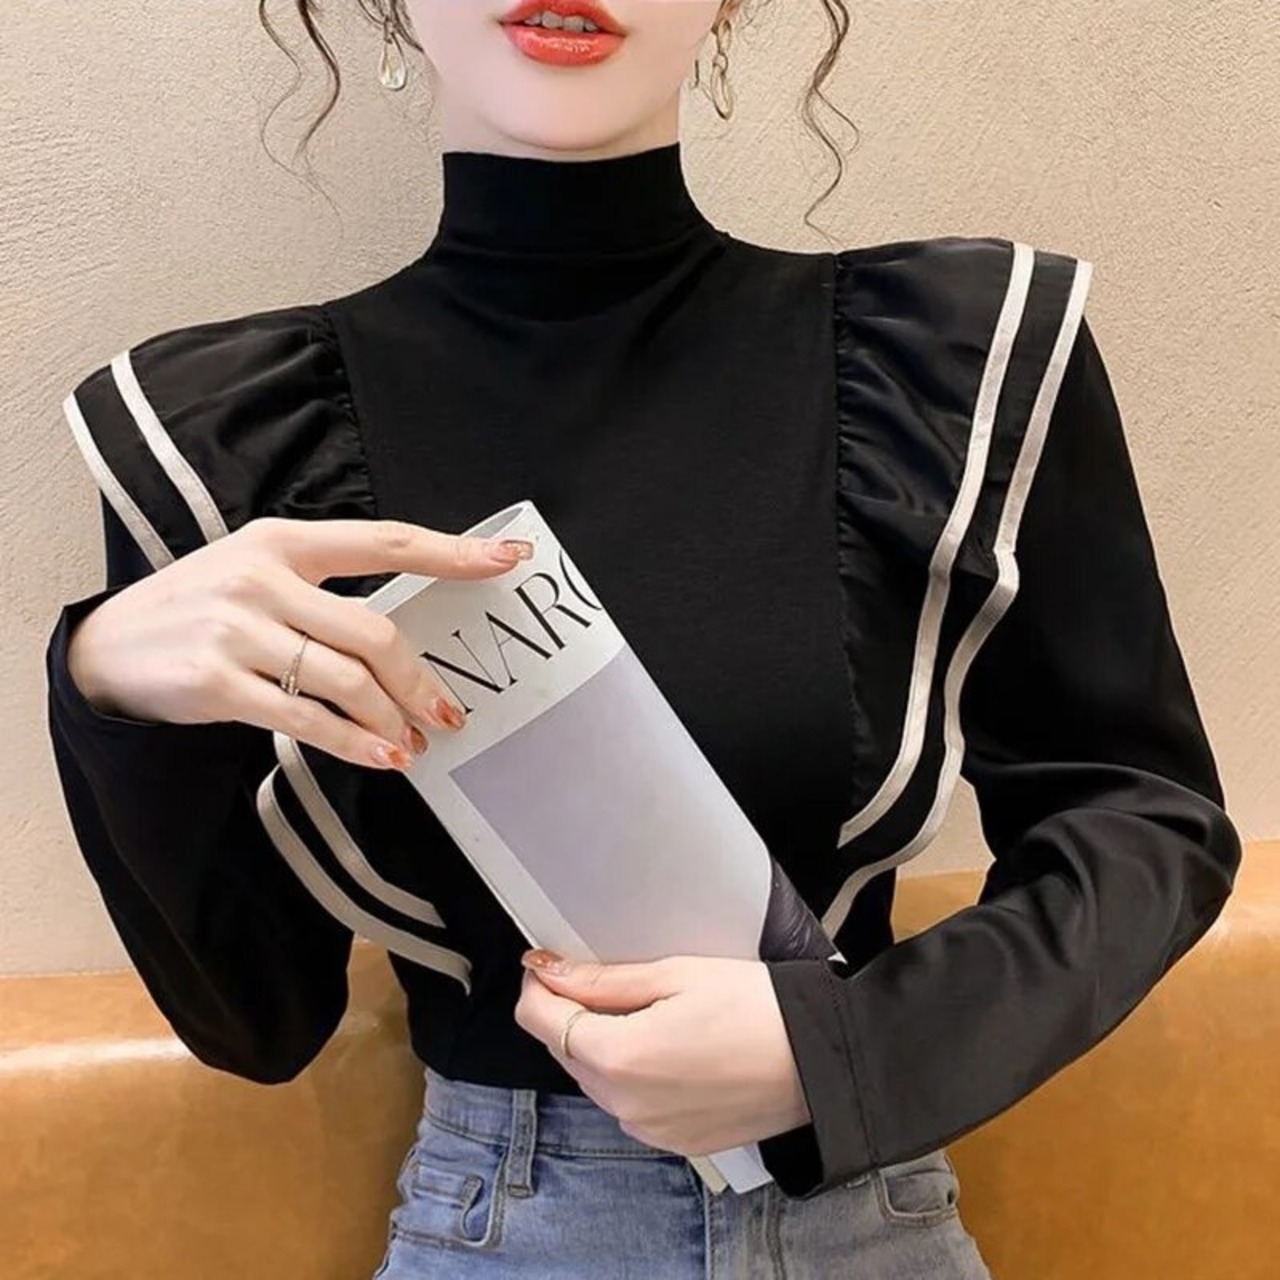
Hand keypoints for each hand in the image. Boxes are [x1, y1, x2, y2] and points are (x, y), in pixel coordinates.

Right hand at [66, 516, 533, 767]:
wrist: (105, 647)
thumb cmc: (199, 607)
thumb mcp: (254, 571)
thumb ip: (323, 589)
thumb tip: (402, 640)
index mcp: (281, 540)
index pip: (384, 541)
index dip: (451, 551)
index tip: (508, 560)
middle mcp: (261, 577)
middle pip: (374, 631)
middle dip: (421, 680)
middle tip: (448, 715)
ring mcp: (236, 629)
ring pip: (346, 679)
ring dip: (392, 718)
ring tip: (412, 743)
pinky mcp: (215, 682)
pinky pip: (305, 719)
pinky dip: (353, 742)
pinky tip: (380, 756)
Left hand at [514, 949, 811, 1157]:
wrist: (819, 1062)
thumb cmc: (758, 1009)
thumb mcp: (675, 974)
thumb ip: (603, 979)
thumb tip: (550, 970)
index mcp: (621, 1056)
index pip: (539, 1020)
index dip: (536, 985)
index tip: (545, 963)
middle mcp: (625, 1103)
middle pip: (563, 1049)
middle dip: (570, 1011)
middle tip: (604, 978)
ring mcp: (647, 1129)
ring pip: (593, 1077)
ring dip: (600, 1043)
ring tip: (648, 1010)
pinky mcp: (670, 1141)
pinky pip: (627, 1102)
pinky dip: (631, 1073)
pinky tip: (667, 1046)